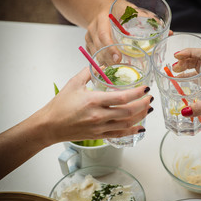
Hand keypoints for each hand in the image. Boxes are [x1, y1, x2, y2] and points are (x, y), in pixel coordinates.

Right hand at [38, 67, 152, 143]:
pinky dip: (132, 131)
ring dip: (140, 116)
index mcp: (94, 101)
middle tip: (150, 98)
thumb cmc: (60, 105)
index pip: (122, 97)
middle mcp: (99, 116)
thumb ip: (89, 72)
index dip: (137, 93)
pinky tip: (140, 127)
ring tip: (148, 109)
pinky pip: (119, 134)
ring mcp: (100, 127)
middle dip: (143, 104)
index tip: (146, 88)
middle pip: (128, 111)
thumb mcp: (74, 83)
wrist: (50, 126)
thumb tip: (102, 64)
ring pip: (126, 123)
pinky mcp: (99, 135)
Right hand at [85, 2, 172, 65]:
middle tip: (119, 68)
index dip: (110, 47)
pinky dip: (102, 64)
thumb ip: (149, 20)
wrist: (101, 7)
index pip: (104, 34)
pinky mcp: (89, 44)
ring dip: (105, 64)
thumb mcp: (132, 9)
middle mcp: (94, 27)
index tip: (118, 58)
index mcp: (104, 18)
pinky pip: (94, 56)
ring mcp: (89, 37)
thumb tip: (170, 33)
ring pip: (95, 53)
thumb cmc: (119, 9)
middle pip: (99, 47)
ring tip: (116, 73)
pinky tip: (109, 71)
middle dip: (109, 59)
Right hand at [174, 49, 200, 135]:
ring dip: (186, 74)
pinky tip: (183, 93)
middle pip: (199, 64)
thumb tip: (184, 110)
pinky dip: (190, 89)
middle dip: (185, 62)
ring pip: (198, 76)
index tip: (177, 56)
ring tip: (175, 77)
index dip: (190, 52)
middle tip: (173, 68)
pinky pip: (199, 90)